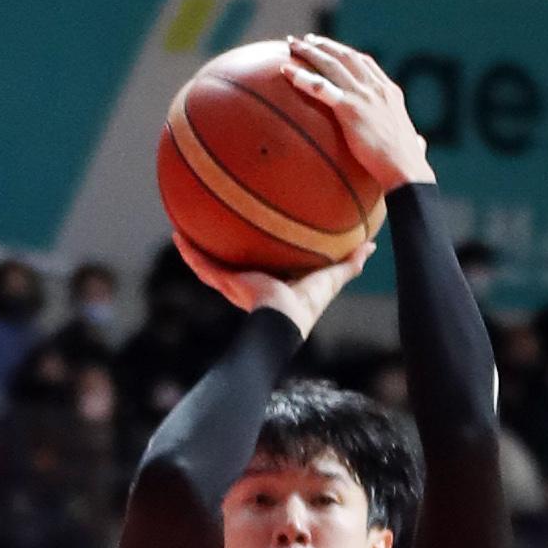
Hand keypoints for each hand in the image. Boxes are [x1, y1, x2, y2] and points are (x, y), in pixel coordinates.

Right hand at [171, 231, 373, 337]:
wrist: (283, 321)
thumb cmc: (307, 306)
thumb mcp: (330, 278)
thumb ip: (349, 263)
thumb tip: (370, 246)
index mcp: (274, 283)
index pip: (267, 263)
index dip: (264, 251)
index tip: (262, 234)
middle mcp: (250, 284)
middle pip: (236, 262)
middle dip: (229, 247)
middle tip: (222, 226)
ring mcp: (235, 284)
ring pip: (214, 264)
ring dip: (200, 249)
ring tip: (186, 228)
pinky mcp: (226, 283)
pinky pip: (203, 265)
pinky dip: (190, 253)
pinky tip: (177, 234)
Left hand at [283, 35, 433, 190]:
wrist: (406, 171)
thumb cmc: (410, 166)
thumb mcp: (415, 145)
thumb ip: (414, 140)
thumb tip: (421, 145)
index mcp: (390, 93)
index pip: (366, 63)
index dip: (347, 54)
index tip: (333, 49)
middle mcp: (376, 88)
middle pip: (346, 57)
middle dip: (324, 45)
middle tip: (306, 41)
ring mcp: (363, 96)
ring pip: (331, 64)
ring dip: (309, 52)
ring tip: (291, 46)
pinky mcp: (351, 109)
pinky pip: (321, 88)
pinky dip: (303, 78)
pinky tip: (287, 72)